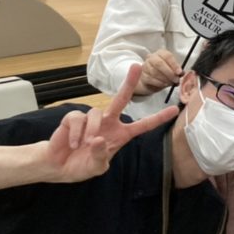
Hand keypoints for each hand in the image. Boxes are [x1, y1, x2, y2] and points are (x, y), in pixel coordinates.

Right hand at [34, 63, 178, 182]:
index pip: (143, 125)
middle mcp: (108, 123)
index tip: (175, 110)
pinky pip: (77, 119)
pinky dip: (76, 133)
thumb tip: (100, 139)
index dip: (158, 118)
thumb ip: (101, 156)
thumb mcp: (96, 167)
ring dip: (91, 130)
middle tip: (137, 66)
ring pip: (96, 113)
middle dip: (129, 82)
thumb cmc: (82, 166)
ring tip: (84, 145)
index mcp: (120, 135)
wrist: (59, 167)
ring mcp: (92, 120)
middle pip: (121, 99)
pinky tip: (74, 143)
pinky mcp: (74, 119)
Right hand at [135, 49, 182, 95]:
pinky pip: (150, 79)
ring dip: (165, 79)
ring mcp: (145, 66)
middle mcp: (152, 57)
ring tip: (171, 83)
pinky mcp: (143, 75)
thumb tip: (181, 73)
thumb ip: (177, 70)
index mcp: (161, 53)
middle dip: (169, 73)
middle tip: (176, 80)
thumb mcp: (173, 70)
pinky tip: (165, 84)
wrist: (153, 82)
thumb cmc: (165, 73)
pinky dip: (159, 83)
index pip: (168, 56)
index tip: (179, 72)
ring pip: (155, 72)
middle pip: (159, 63)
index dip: (174, 65)